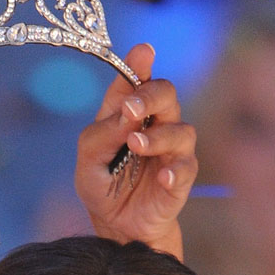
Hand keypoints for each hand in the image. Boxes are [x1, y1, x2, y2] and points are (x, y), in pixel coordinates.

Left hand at [75, 44, 197, 261]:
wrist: (115, 223)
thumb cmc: (101, 182)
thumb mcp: (88, 158)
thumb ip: (102, 133)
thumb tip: (125, 114)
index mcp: (126, 112)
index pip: (134, 80)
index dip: (139, 63)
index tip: (143, 51)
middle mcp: (153, 123)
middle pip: (166, 94)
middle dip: (149, 96)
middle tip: (130, 109)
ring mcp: (170, 149)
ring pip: (180, 129)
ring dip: (157, 136)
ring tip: (135, 145)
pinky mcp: (180, 176)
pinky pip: (186, 167)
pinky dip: (174, 169)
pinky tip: (161, 176)